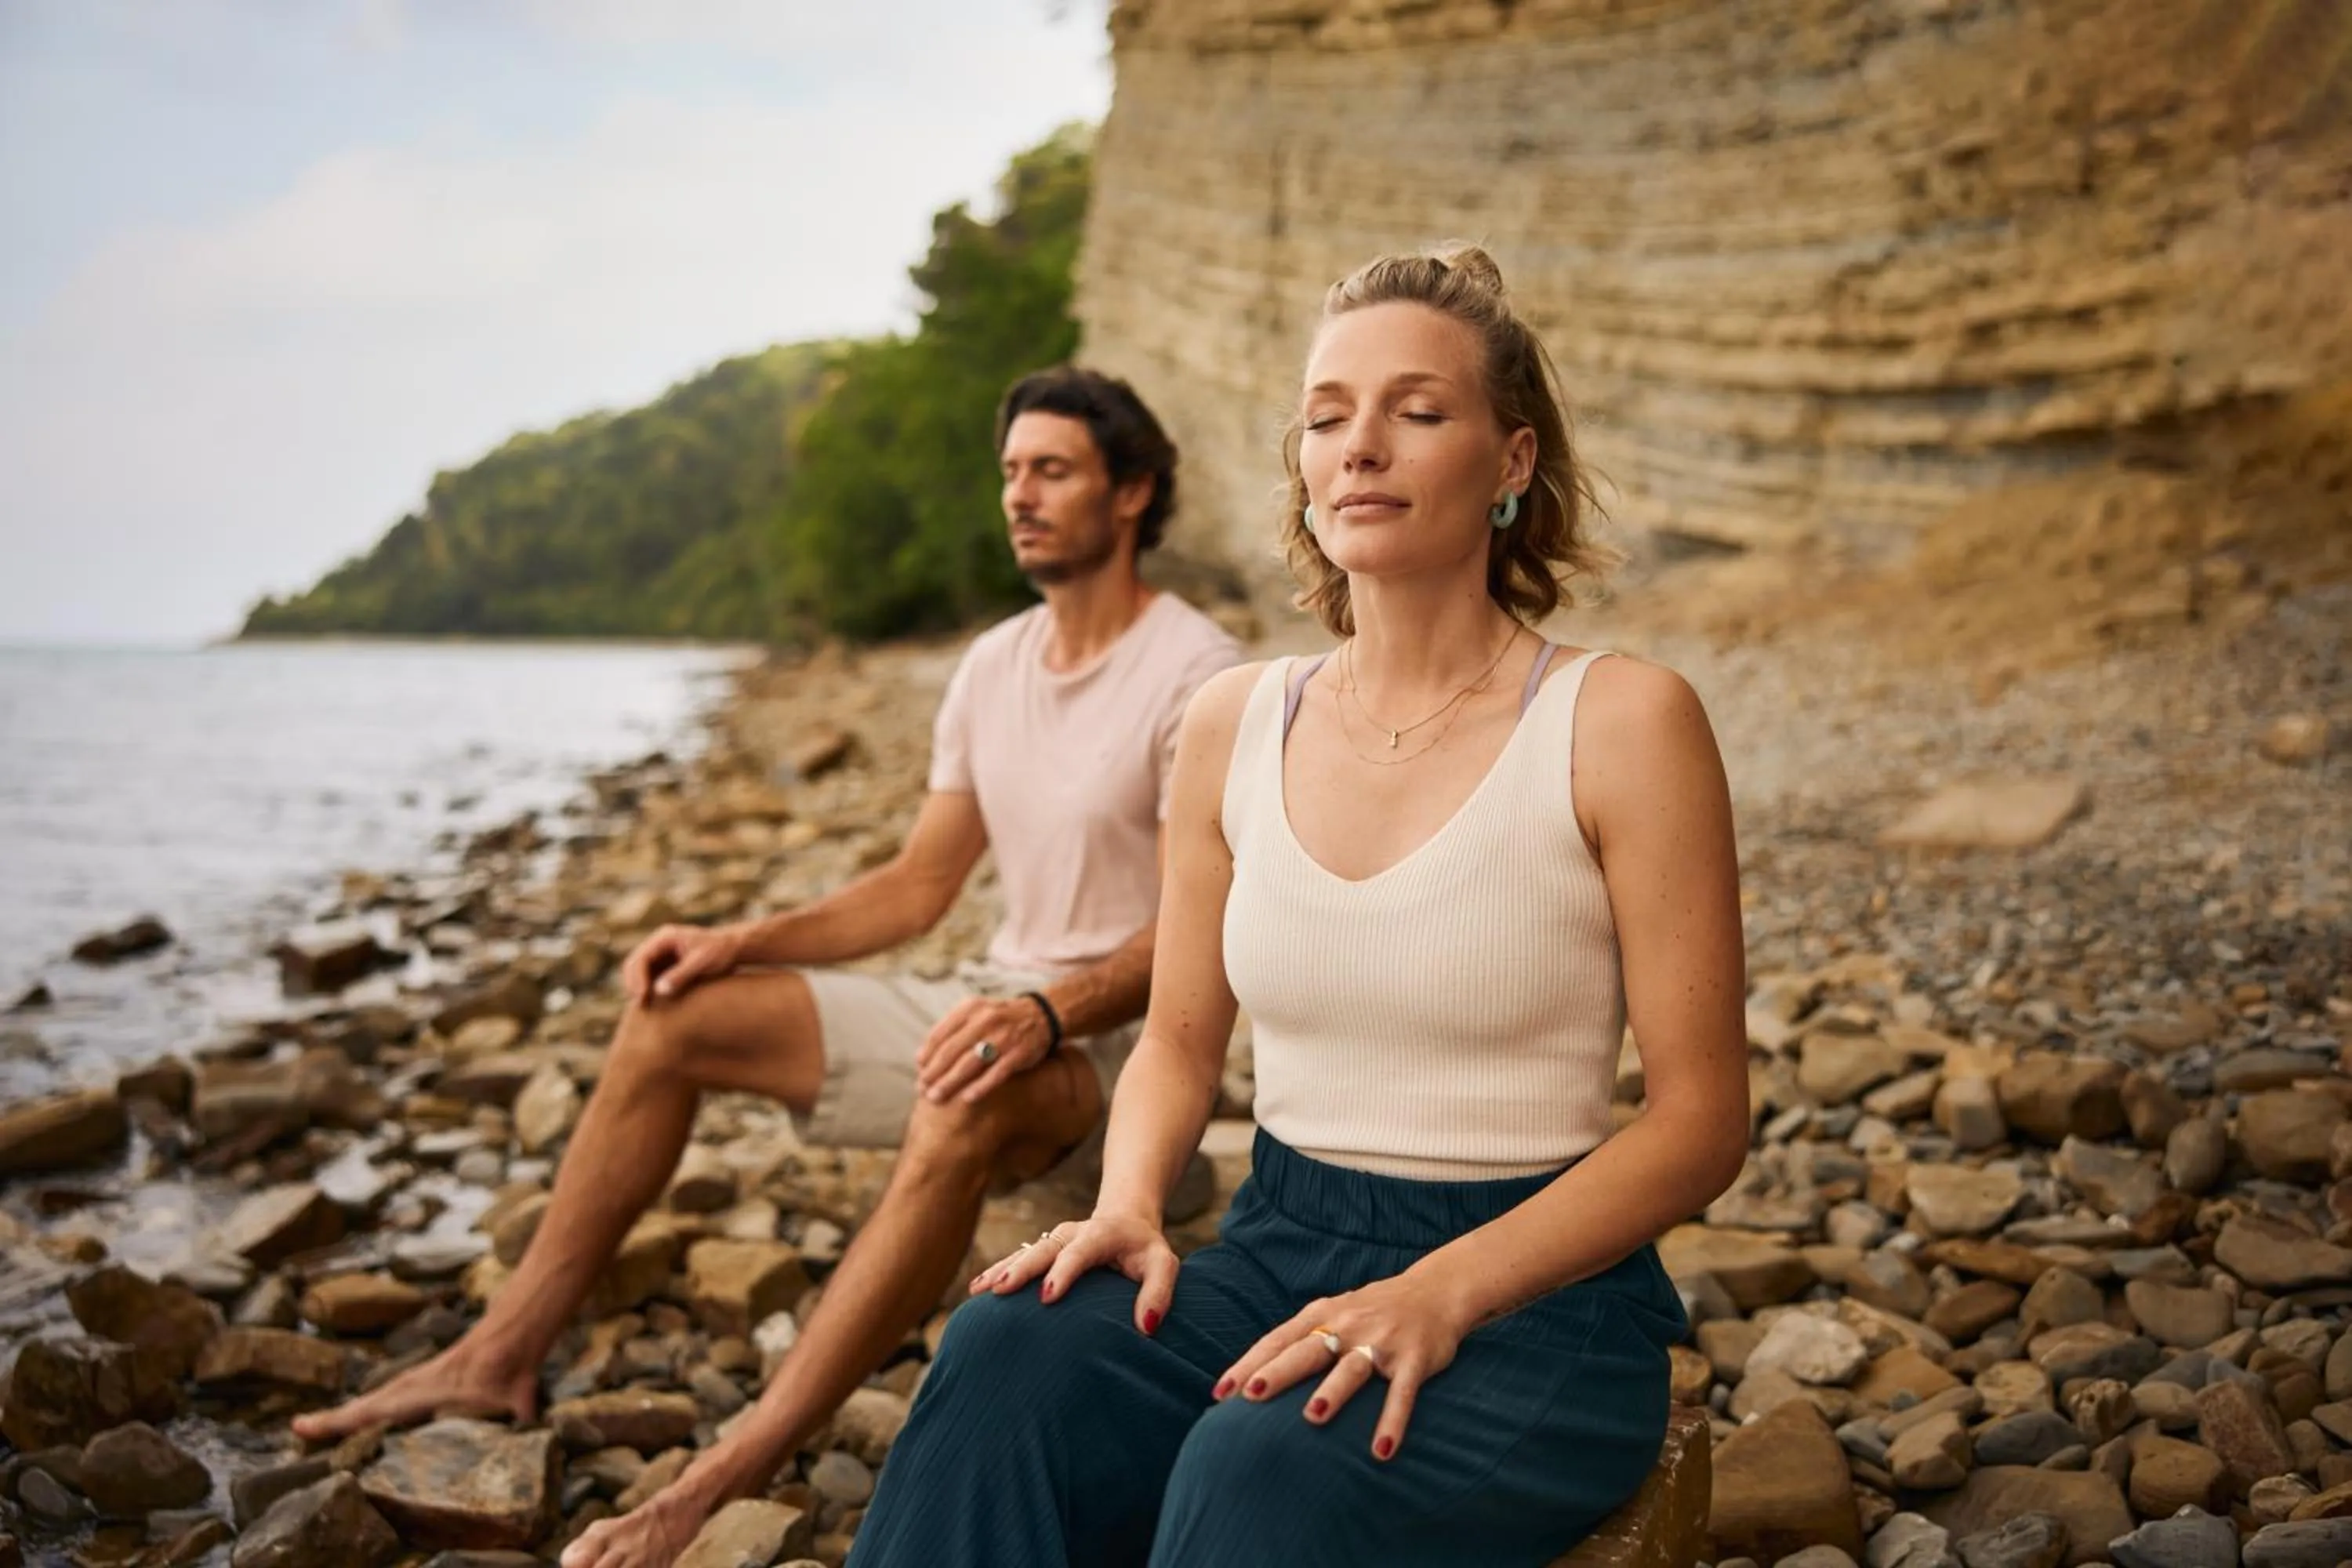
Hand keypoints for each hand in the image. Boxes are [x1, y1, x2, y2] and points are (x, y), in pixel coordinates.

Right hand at [620, 923, 745, 1004]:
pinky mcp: (665, 965)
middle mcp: (659, 944)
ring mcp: (660, 954)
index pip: (641, 957)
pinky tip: (652, 1004)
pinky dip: (647, 990)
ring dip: (638, 988)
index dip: (637, 977)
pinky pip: (649, 978)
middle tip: (639, 1004)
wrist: (732, 948)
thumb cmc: (720, 952)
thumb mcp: (701, 963)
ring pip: (639, 972)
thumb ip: (681, 975)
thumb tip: (659, 990)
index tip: (641, 995)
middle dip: (633, 984)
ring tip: (644, 1007)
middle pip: (634, 964)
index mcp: (665, 937)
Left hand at [915, 993, 1053, 1104]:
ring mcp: (1003, 1037)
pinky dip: (981, 1086)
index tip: (919, 1071)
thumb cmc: (1000, 1019)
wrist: (1041, 1015)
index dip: (927, 1055)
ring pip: (970, 1063)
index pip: (940, 1034)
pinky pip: (996, 1073)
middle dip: (934, 1072)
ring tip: (935, 1097)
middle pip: (951, 1051)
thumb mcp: (975, 1013)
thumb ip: (950, 1030)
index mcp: (970, 1009)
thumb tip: (921, 1058)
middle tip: (922, 1089)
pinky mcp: (1019, 1053)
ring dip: (950, 1082)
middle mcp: (985, 1020)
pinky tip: (967, 1098)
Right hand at [968, 1212, 1176, 1335]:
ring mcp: (1054, 1240)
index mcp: (1101, 1234)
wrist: (1126, 1220)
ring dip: (1002, 1270)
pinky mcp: (1044, 1250)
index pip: (1080, 1252)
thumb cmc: (1146, 1250)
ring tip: (979, 1290)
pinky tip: (977, 1289)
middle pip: (1043, 1249)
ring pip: (1024, 1252)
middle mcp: (1072, 1233)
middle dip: (1021, 1269)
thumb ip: (1159, 1292)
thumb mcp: (1165, 1265)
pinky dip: (998, 1271)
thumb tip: (1146, 1327)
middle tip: (1001, 1290)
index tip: (1047, 1295)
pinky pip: (1017, 1259)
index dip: (1063, 1272)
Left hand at [1212, 1271, 1475, 1460]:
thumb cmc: (1372, 1310)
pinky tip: (1381, 1450)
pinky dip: (1393, 1420)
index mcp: (1322, 1313)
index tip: (1220, 1392)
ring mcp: (1382, 1341)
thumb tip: (1253, 1374)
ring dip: (1332, 1391)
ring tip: (1312, 1417)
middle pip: (1307, 1349)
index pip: (1277, 1339)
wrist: (1435, 1292)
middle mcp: (1348, 1324)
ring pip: (1352, 1367)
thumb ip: (1301, 1338)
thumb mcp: (1333, 1312)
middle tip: (1251, 1395)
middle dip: (1278, 1372)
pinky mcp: (1415, 1358)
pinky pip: (1402, 1393)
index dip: (1248, 1364)